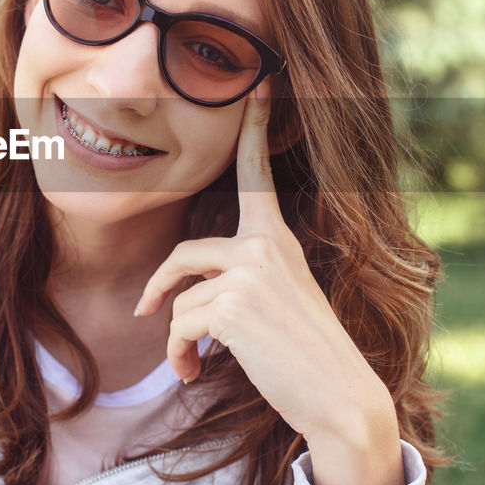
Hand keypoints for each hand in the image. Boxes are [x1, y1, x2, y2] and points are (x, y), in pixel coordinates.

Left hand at [133, 82, 404, 484]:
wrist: (340, 398)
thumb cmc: (308, 357)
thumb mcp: (279, 301)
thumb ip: (241, 279)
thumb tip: (181, 295)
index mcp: (278, 239)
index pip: (256, 175)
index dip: (253, 130)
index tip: (258, 86)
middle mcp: (265, 245)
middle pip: (184, 255)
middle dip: (158, 289)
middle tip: (144, 314)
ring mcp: (249, 272)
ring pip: (179, 298)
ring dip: (175, 337)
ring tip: (189, 362)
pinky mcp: (232, 305)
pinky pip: (179, 325)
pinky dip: (178, 354)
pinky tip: (195, 372)